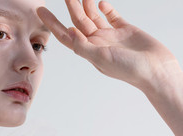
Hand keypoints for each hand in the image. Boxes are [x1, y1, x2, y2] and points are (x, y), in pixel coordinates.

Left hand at [37, 0, 180, 90]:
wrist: (154, 69)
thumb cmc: (128, 69)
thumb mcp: (102, 58)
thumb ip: (84, 46)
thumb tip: (68, 32)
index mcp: (89, 51)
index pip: (66, 35)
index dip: (52, 23)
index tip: (40, 11)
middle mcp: (97, 43)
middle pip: (78, 22)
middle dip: (70, 7)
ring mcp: (111, 36)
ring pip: (94, 16)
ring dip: (86, 4)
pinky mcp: (125, 29)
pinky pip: (111, 16)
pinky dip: (105, 8)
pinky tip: (99, 2)